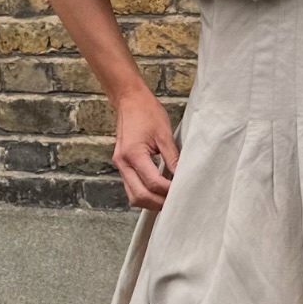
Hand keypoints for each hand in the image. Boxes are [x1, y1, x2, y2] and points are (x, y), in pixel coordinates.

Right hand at [111, 89, 179, 211]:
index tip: (182, 192)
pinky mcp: (122, 164)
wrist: (129, 100)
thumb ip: (173, 158)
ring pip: (132, 196)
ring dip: (150, 202)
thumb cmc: (146, 112)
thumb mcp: (164, 134)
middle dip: (158, 203)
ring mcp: (120, 164)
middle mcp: (123, 162)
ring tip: (167, 199)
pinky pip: (131, 187)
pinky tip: (157, 191)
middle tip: (176, 202)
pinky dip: (143, 193)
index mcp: (133, 154)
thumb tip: (182, 177)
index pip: (153, 183)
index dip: (168, 192)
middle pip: (139, 196)